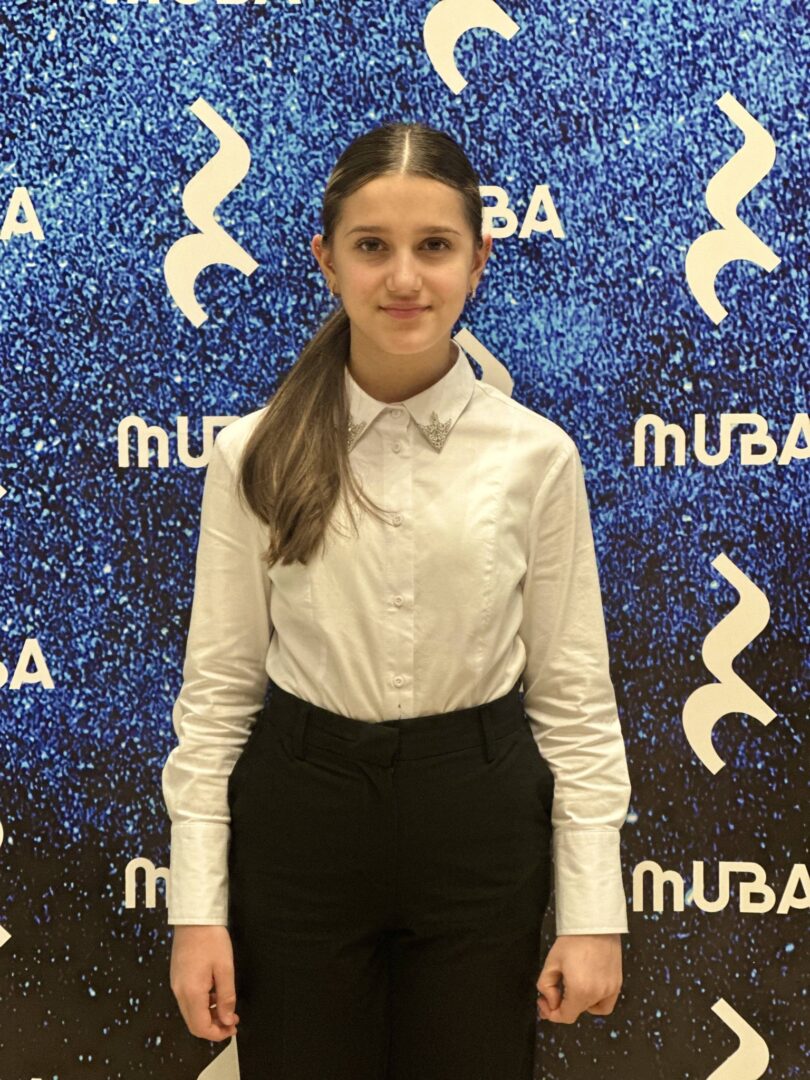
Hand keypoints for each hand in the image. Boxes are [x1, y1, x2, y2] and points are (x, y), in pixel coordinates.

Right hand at [170, 925, 239, 1040]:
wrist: (194, 917)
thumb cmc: (211, 938)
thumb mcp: (225, 968)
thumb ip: (226, 997)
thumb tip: (227, 1019)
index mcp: (191, 992)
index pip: (200, 1027)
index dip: (217, 1034)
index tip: (232, 1029)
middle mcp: (179, 991)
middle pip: (193, 1023)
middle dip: (213, 1026)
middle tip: (232, 1020)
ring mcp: (176, 984)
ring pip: (190, 1012)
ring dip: (208, 1015)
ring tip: (226, 1007)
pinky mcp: (177, 977)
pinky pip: (188, 999)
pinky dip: (202, 1003)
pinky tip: (215, 993)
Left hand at [536, 933, 621, 1023]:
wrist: (594, 924)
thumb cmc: (572, 941)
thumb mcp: (551, 962)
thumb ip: (546, 987)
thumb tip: (551, 1002)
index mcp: (580, 991)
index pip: (566, 1016)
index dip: (552, 1014)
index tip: (544, 1002)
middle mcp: (597, 994)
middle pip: (577, 1011)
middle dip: (562, 1005)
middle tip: (552, 991)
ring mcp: (610, 990)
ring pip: (591, 1008)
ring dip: (579, 1003)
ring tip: (571, 987)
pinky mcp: (617, 983)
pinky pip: (606, 1003)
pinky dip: (596, 1002)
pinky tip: (588, 990)